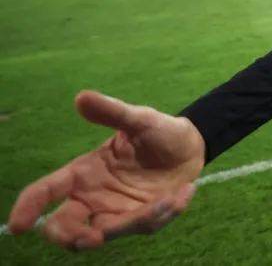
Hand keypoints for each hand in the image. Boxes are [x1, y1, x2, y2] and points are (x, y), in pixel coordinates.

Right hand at [6, 90, 205, 250]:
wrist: (191, 145)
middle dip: (69, 236)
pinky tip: (184, 192)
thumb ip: (112, 112)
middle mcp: (94, 196)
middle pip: (64, 226)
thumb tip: (82, 97)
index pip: (47, 191)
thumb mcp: (139, 118)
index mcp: (84, 172)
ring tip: (165, 200)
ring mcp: (116, 210)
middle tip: (89, 236)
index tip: (18, 225)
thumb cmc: (158, 131)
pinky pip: (144, 226)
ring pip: (105, 232)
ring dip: (131, 223)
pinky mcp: (141, 219)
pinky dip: (164, 213)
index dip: (29, 207)